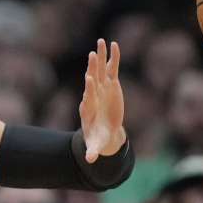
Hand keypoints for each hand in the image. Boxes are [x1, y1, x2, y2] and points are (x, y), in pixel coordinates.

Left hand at [78, 39, 125, 161]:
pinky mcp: (111, 84)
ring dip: (101, 57)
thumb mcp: (96, 145)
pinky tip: (114, 44)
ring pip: (101, 70)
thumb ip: (93, 151)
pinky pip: (112, 68)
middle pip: (92, 80)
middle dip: (92, 69)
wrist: (102, 131)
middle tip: (91, 56)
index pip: (88, 98)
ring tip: (100, 42)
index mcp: (89, 109)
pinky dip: (113, 57)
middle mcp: (94, 95)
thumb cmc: (98, 138)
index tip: (89, 81)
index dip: (89, 90)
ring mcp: (102, 88)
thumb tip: (90, 160)